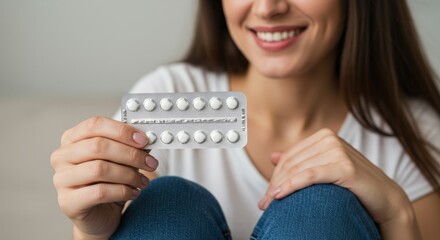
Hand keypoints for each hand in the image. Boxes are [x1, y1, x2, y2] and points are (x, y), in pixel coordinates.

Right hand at [50, 117, 157, 238]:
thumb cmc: (108, 183)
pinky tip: (134, 193)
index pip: (95, 125)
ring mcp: (61, 179)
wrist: (100, 216)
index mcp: (72, 138)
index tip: (144, 139)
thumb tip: (148, 138)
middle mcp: (62, 157)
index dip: (122, 131)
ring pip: (100, 169)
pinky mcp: (68, 202)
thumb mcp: (121, 160)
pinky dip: (123, 191)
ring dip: (129, 174)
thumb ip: (131, 146)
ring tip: (142, 181)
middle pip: (98, 146)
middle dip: (130, 154)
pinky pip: (100, 192)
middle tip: (151, 162)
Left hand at [259, 128, 411, 225]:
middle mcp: (330, 139)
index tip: (266, 196)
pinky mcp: (345, 166)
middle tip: (265, 204)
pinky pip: (310, 175)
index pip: (289, 157)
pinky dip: (292, 185)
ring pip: (297, 170)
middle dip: (274, 185)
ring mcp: (338, 150)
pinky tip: (279, 196)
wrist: (385, 198)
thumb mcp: (324, 168)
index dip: (274, 177)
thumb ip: (301, 160)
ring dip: (279, 188)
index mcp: (323, 136)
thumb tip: (273, 156)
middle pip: (291, 164)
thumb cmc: (353, 185)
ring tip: (270, 206)